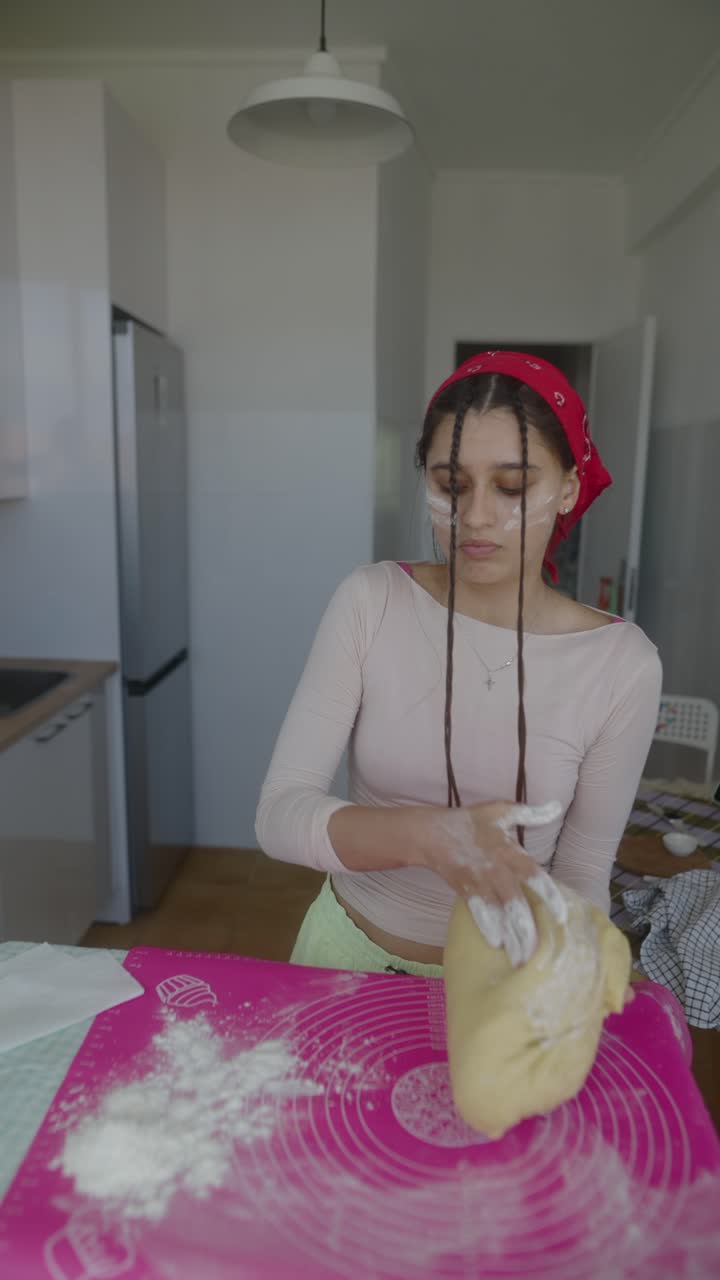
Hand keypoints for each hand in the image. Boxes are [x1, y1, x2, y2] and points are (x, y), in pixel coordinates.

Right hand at [425, 800, 566, 966]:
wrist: (433, 832)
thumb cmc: (472, 822)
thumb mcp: (502, 811)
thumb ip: (531, 813)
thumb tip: (556, 806)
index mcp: (509, 851)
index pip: (533, 875)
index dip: (548, 895)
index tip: (562, 916)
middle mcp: (495, 869)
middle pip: (514, 902)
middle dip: (527, 929)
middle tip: (539, 953)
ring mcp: (478, 881)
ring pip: (497, 913)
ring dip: (509, 936)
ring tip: (521, 959)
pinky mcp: (463, 890)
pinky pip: (477, 912)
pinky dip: (486, 927)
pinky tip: (496, 945)